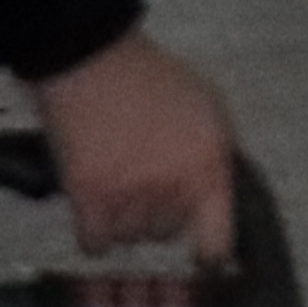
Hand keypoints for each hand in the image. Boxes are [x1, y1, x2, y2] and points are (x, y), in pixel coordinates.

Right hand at [35, 30, 235, 265]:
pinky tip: (93, 204)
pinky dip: (93, 229)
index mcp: (208, 168)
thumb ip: (216, 155)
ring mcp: (130, 198)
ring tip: (114, 180)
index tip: (198, 252)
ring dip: (121, 219)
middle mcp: (174, 191)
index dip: (208, 250)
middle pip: (166, 234)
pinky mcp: (89, 199)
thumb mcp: (206, 107)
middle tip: (142, 179)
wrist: (87, 55)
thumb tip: (219, 196)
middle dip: (156, 211)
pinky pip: (95, 243)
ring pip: (130, 238)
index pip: (218, 243)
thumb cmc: (147, 75)